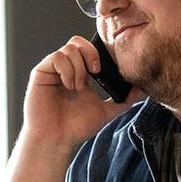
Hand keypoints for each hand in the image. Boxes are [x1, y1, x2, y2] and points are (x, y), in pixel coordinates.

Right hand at [22, 36, 138, 149]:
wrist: (57, 139)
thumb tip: (139, 88)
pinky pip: (56, 57)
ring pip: (69, 48)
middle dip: (91, 53)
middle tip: (96, 72)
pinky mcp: (41, 73)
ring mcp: (53, 70)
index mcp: (80, 74)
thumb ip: (123, 100)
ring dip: (79, 67)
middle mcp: (66, 69)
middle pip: (78, 41)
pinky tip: (69, 85)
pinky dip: (67, 69)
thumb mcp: (106, 112)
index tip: (105, 70)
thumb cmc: (75, 127)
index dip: (99, 53)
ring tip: (79, 87)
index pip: (89, 49)